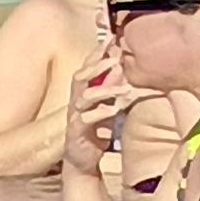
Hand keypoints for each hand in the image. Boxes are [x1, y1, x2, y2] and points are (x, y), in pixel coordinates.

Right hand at [61, 57, 159, 177]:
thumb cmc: (95, 131)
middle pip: (80, 77)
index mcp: (82, 93)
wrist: (83, 160)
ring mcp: (74, 117)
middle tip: (115, 58)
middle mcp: (75, 102)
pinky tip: (115, 110)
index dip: (96, 53)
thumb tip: (122, 67)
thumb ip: (112, 87)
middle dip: (97, 66)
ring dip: (105, 89)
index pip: (87, 68)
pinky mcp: (76, 133)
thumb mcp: (107, 105)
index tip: (110, 40)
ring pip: (85, 97)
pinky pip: (86, 119)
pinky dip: (101, 113)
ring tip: (125, 88)